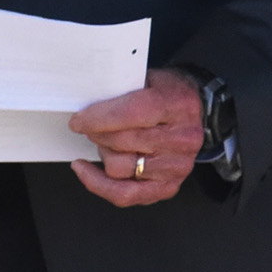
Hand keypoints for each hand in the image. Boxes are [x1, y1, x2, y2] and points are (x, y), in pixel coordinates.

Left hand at [67, 67, 205, 207]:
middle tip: (88, 126)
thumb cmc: (165, 94)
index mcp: (177, 105)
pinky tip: (86, 170)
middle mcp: (182, 139)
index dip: (98, 118)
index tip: (78, 121)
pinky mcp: (168, 186)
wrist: (194, 111)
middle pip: (122, 142)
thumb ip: (121, 87)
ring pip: (120, 168)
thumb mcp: (148, 77)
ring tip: (103, 142)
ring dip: (102, 153)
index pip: (131, 114)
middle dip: (96, 133)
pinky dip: (99, 184)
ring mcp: (177, 166)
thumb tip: (85, 98)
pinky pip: (125, 194)